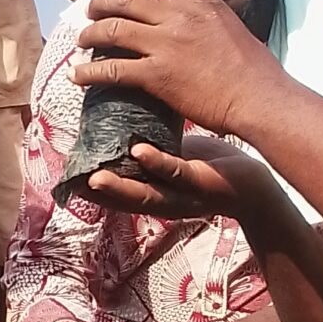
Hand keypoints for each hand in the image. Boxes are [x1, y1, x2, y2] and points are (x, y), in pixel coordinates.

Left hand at [70, 0, 286, 135]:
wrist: (258, 97)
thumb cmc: (251, 69)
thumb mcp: (228, 25)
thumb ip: (201, 16)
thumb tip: (183, 18)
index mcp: (200, 0)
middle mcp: (179, 16)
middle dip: (100, 4)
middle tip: (91, 12)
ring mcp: (166, 45)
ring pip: (112, 30)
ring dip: (90, 34)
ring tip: (82, 41)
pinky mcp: (157, 75)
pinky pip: (113, 69)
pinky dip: (90, 72)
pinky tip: (79, 76)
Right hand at [78, 138, 279, 218]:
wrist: (256, 179)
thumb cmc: (211, 165)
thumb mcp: (173, 153)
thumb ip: (149, 144)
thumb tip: (123, 121)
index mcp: (154, 194)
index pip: (118, 196)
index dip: (91, 192)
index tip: (67, 182)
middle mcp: (164, 200)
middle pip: (124, 201)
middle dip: (97, 195)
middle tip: (70, 184)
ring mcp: (183, 193)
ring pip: (146, 194)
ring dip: (120, 188)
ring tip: (94, 177)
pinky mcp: (204, 180)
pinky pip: (177, 172)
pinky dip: (157, 163)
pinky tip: (139, 150)